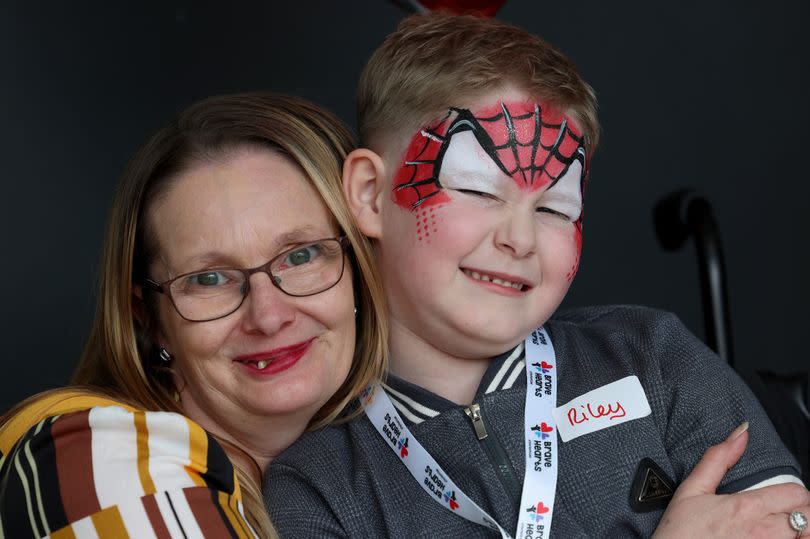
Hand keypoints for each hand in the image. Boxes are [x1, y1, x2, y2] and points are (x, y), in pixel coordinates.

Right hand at [653, 422, 809, 537]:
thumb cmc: (680, 533)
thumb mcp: (692, 490)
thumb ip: (718, 459)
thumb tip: (741, 432)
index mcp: (746, 507)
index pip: (797, 494)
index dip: (794, 492)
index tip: (783, 495)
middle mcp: (763, 532)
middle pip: (808, 515)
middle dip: (801, 510)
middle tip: (786, 511)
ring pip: (807, 535)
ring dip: (800, 530)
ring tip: (786, 527)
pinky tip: (781, 538)